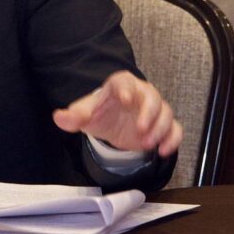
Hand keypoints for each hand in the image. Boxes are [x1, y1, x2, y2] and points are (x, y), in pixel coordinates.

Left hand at [52, 71, 181, 156]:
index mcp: (120, 86)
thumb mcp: (85, 115)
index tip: (124, 98)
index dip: (125, 89)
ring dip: (160, 129)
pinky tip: (162, 151)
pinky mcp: (163, 125)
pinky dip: (173, 139)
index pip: (124, 82)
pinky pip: (175, 128)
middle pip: (153, 97)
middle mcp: (141, 93)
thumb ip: (73, 116)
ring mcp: (155, 109)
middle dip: (149, 114)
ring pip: (167, 113)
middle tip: (141, 130)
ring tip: (147, 144)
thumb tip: (58, 117)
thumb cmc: (100, 113)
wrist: (112, 123)